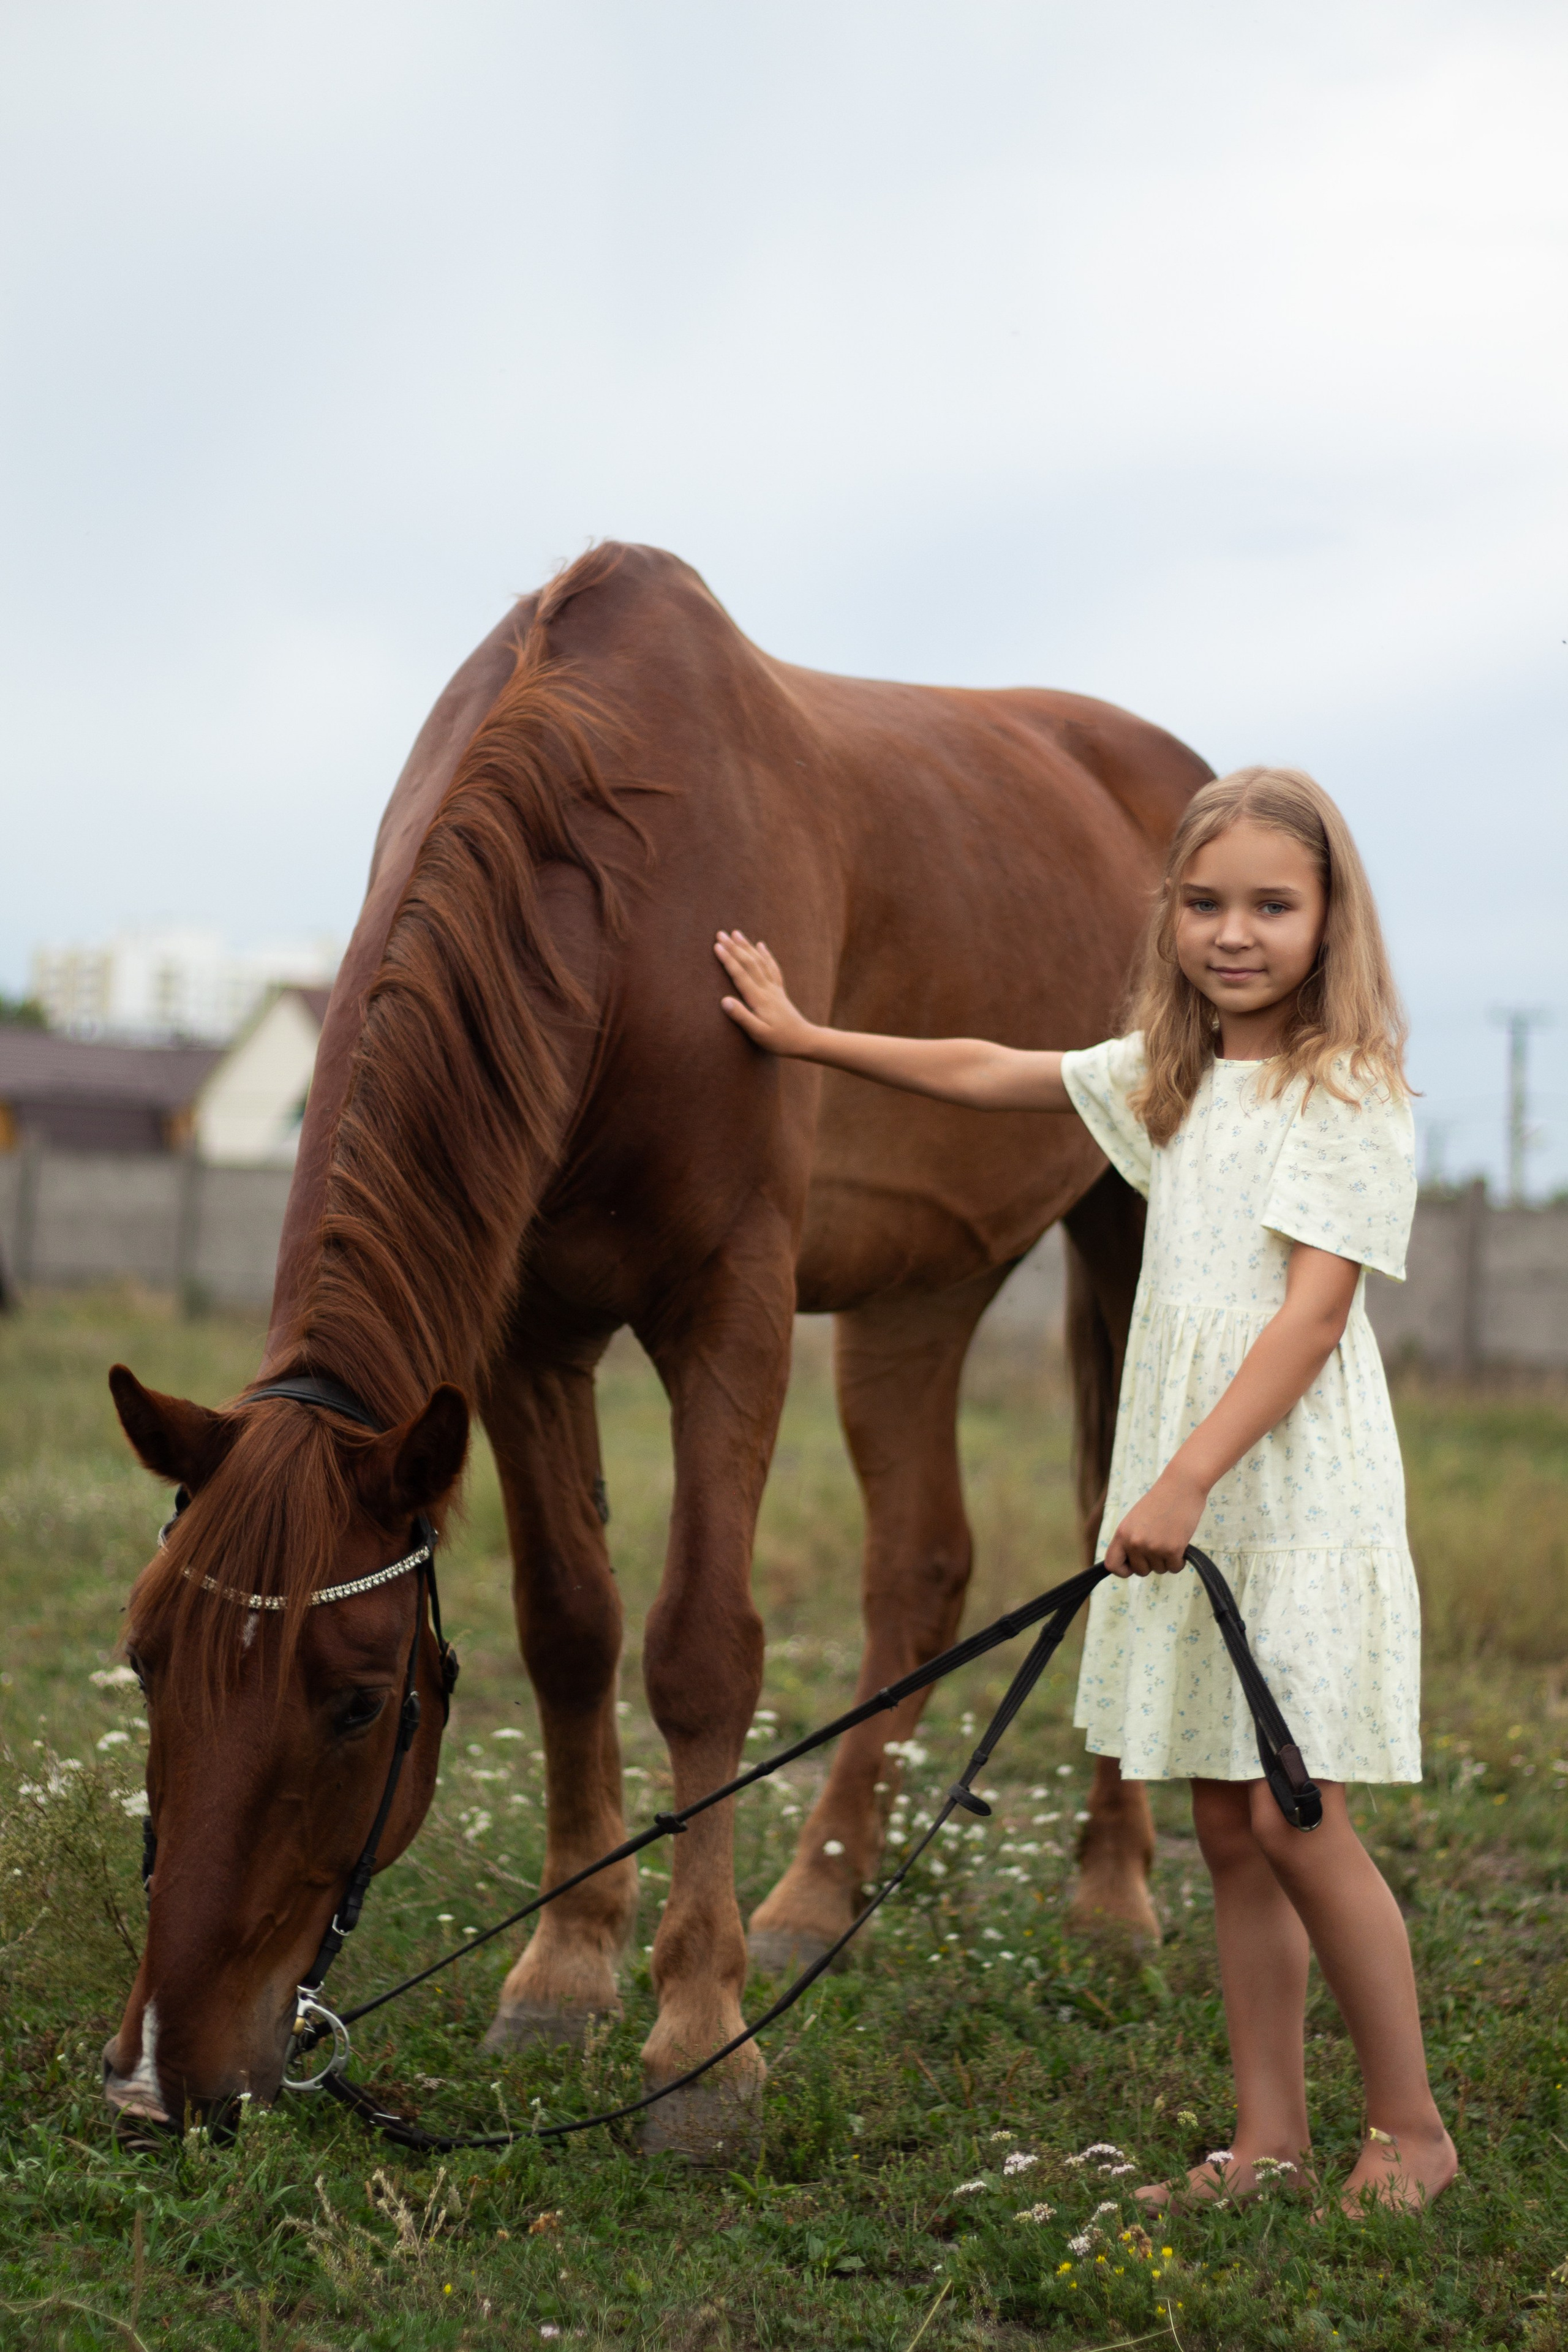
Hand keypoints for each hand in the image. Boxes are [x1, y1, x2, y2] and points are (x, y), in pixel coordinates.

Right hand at [715, 931, 816, 1055]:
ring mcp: (774, 988)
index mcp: (759, 999)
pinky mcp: (779, 991)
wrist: (804, 1040)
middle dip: (734, 947)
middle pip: (749, 963)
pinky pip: (772, 968)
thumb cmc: (779, 1040)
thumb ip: (741, 1017)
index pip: (740, 974)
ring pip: (760, 962)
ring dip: (747, 946)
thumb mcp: (758, 1033)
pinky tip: (761, 945)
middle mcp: (767, 989)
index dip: (728, 959)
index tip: (716, 945)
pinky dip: (766, 955)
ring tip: (736, 933)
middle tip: (720, 934)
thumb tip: (724, 1000)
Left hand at [1104, 1468, 1207, 1577]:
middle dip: (1150, 1563)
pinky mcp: (1172, 1549)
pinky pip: (1175, 1568)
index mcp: (1122, 1533)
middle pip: (1140, 1571)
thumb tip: (1130, 1565)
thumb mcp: (1136, 1519)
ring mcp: (1153, 1547)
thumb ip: (1130, 1539)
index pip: (1112, 1564)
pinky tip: (1180, 1543)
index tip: (1132, 1566)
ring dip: (1166, 1560)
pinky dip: (1179, 1561)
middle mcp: (1134, 1542)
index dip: (1122, 1570)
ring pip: (1159, 1570)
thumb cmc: (1160, 1501)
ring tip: (1170, 1538)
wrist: (1182, 1485)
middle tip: (1159, 1545)